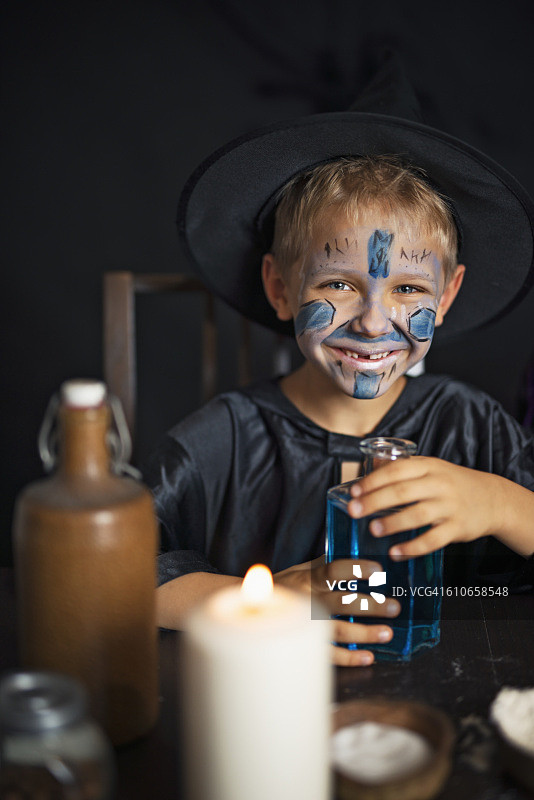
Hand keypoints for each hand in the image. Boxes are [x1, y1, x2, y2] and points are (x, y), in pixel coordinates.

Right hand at [274, 557, 400, 665]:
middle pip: (342, 602)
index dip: (356, 569)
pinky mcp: (304, 644)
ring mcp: (306, 624)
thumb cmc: (287, 586)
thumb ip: (327, 563)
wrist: (253, 609)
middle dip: (371, 606)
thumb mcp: (303, 569)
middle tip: (394, 607)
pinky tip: (368, 657)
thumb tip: (357, 549)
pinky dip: (349, 657)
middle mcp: (307, 600)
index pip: (334, 570)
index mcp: (308, 578)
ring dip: (365, 633)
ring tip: (388, 632)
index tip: (377, 569)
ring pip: (337, 630)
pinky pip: (328, 654)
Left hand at [347, 456, 504, 558]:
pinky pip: (433, 540)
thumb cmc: (452, 482)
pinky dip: (413, 547)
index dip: (373, 481)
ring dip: (392, 523)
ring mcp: (449, 506)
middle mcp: (439, 484)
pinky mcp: (457, 528)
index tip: (354, 491)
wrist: (492, 498)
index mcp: (429, 466)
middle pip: (402, 491)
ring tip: (373, 529)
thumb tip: (370, 466)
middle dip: (374, 501)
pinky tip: (395, 552)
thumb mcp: (431, 467)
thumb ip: (403, 468)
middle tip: (354, 511)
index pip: (396, 470)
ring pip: (417, 515)